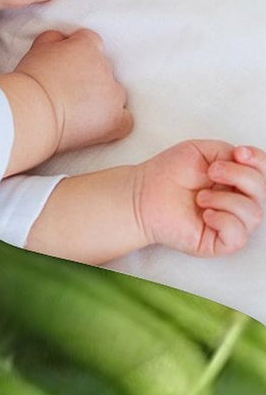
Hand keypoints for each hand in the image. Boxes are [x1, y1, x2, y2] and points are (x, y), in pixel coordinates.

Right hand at [14, 29, 131, 153]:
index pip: (90, 43)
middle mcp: (106, 66)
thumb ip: (54, 39)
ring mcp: (113, 94)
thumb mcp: (37, 48)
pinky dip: (114, 122)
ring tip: (76, 112)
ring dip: (100, 100)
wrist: (30, 111)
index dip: (76, 56)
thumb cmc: (29, 82)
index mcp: (88, 46)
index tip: (64, 68)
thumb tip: (62, 40)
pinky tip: (98, 126)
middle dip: (88, 79)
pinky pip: (125, 120)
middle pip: (103, 69)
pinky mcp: (115, 120)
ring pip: (114, 94)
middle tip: (65, 92)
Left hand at [135, 141, 265, 255]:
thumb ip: (229, 152)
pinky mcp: (218, 242)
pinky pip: (238, 236)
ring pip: (254, 214)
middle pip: (263, 192)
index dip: (259, 161)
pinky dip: (224, 221)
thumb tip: (246, 161)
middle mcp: (238, 203)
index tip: (239, 153)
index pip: (264, 173)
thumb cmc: (167, 174)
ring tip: (200, 197)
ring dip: (226, 200)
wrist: (141, 194)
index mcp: (237, 181)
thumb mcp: (201, 151)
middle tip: (211, 172)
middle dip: (240, 176)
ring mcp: (230, 223)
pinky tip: (205, 214)